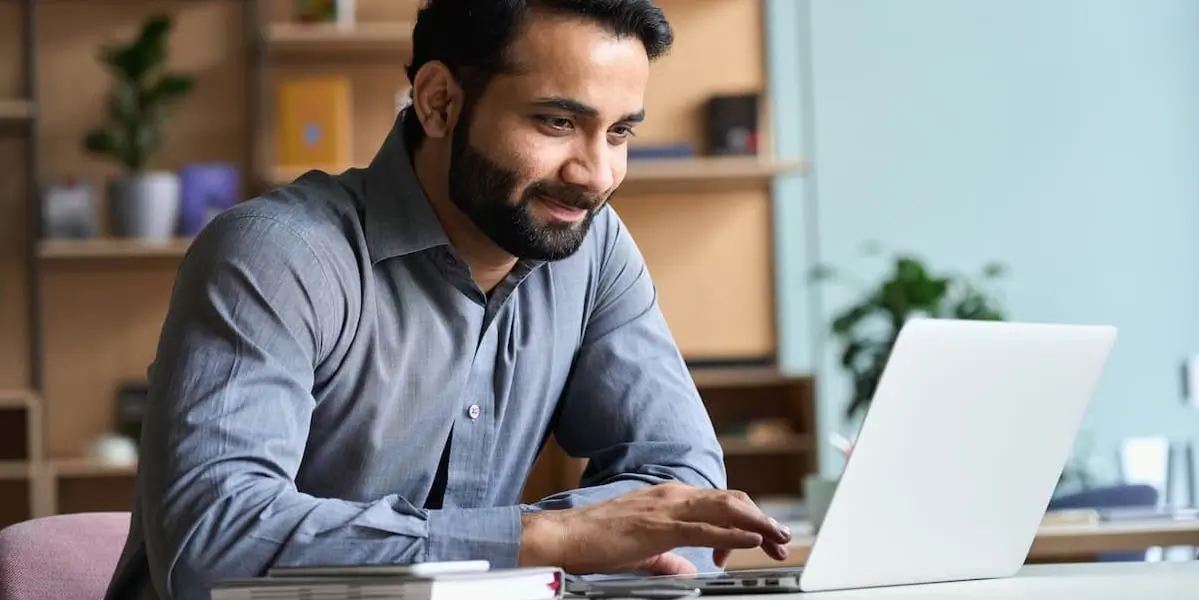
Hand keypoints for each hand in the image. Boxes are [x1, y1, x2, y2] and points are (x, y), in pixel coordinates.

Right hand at [518, 482, 790, 575]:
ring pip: (725, 509)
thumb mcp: (642, 551)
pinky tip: (751, 540)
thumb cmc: (596, 541)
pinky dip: (733, 533)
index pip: (719, 503)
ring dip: (757, 523)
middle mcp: (673, 495)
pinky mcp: (660, 526)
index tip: (761, 541)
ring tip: (778, 537)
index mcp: (669, 498)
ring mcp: (667, 507)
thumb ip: (668, 558)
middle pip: (731, 502)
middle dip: (761, 520)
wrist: (565, 536)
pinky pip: (705, 527)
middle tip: (782, 540)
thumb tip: (688, 570)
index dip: (746, 520)